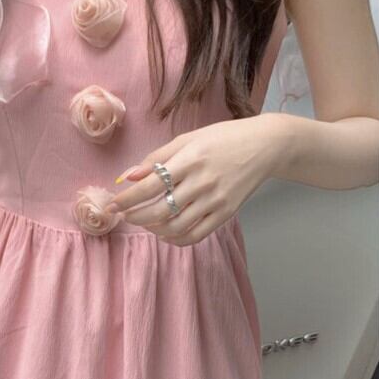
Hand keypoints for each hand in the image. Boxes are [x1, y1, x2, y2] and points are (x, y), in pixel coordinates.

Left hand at [106, 115, 280, 244]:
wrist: (265, 146)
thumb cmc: (222, 138)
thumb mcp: (188, 139)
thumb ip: (156, 158)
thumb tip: (128, 177)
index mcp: (190, 158)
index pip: (150, 185)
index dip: (128, 199)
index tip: (113, 205)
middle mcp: (202, 181)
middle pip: (159, 210)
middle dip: (136, 217)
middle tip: (125, 216)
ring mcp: (215, 200)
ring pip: (176, 226)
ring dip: (153, 229)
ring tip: (144, 222)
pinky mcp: (226, 213)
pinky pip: (195, 235)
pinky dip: (175, 239)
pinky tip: (165, 233)